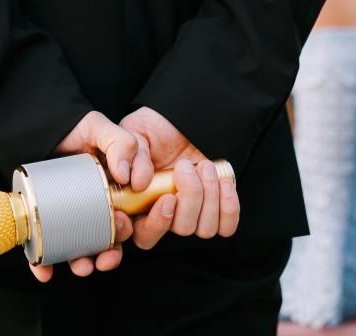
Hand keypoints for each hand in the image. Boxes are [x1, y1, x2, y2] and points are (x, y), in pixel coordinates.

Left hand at [29, 111, 140, 281]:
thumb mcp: (98, 127)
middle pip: (106, 239)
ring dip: (82, 263)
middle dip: (109, 254)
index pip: (127, 218)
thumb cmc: (70, 127)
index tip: (123, 227)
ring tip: (81, 265)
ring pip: (79, 248)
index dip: (129, 231)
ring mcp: (66, 216)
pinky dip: (43, 263)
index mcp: (111, 192)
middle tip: (104, 254)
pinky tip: (43, 270)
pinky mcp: (43, 220)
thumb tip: (127, 175)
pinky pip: (44, 248)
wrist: (35, 127)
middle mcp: (92, 207)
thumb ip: (121, 142)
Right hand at [118, 106, 239, 248]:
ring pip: (205, 228)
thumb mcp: (132, 135)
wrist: (179, 120)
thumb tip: (138, 182)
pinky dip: (229, 207)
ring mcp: (191, 214)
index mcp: (138, 205)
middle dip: (190, 197)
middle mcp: (164, 215)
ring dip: (209, 197)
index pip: (144, 235)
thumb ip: (126, 155)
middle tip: (185, 166)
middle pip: (181, 228)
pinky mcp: (214, 210)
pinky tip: (222, 183)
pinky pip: (226, 226)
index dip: (157, 225)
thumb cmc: (151, 129)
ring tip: (204, 167)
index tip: (168, 198)